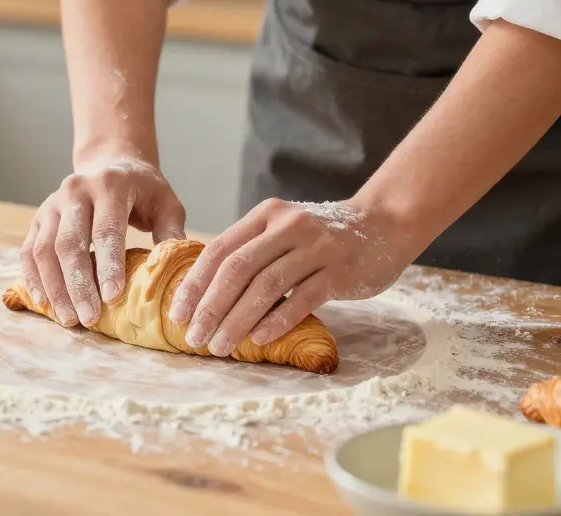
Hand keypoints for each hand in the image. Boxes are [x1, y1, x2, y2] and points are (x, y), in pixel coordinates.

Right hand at [19, 158, 185, 327]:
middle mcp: (75, 191)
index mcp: (109, 185)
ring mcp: (52, 203)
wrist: (110, 163)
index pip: (106, 230)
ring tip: (69, 318)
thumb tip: (178, 275)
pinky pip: (29, 250)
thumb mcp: (166, 204)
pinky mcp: (39, 217)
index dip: (108, 265)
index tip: (113, 298)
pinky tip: (44, 302)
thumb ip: (171, 234)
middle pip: (69, 243)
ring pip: (44, 249)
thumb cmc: (143, 189)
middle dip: (78, 285)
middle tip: (88, 318)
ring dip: (55, 287)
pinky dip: (33, 278)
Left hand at [168, 198, 415, 356]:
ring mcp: (316, 247)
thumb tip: (205, 294)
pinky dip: (277, 320)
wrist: (383, 225)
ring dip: (237, 320)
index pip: (220, 249)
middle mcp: (288, 226)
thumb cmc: (323, 237)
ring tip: (219, 345)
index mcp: (266, 215)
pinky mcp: (340, 271)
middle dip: (210, 307)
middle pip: (237, 269)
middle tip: (194, 337)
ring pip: (266, 286)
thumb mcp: (283, 230)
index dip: (195, 283)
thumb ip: (252, 251)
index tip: (177, 313)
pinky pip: (302, 298)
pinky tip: (259, 340)